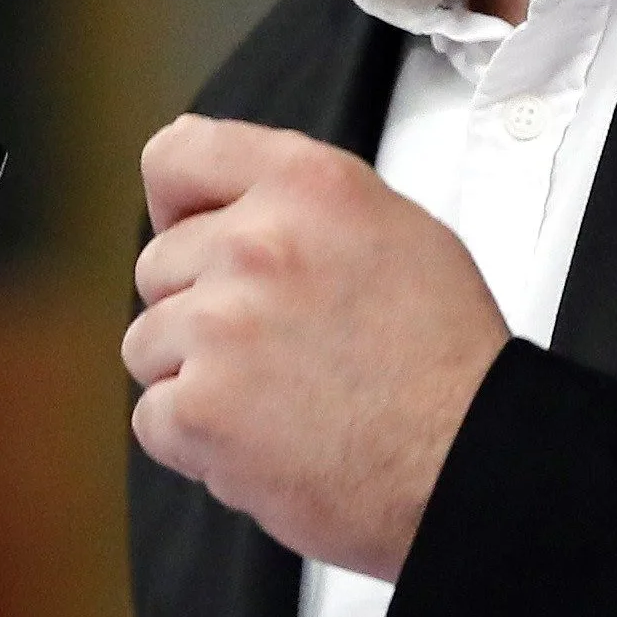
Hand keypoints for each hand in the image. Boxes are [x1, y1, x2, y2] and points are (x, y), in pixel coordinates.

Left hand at [126, 115, 508, 577]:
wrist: (468, 460)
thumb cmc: (444, 359)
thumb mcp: (395, 230)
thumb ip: (301, 207)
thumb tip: (223, 211)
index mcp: (308, 186)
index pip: (177, 156)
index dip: (176, 208)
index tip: (193, 240)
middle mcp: (256, 243)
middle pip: (158, 268)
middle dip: (199, 311)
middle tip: (275, 351)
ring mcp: (219, 326)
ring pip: (148, 345)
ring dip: (197, 379)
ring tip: (277, 401)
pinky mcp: (199, 408)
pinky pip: (152, 418)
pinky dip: (196, 443)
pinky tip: (264, 443)